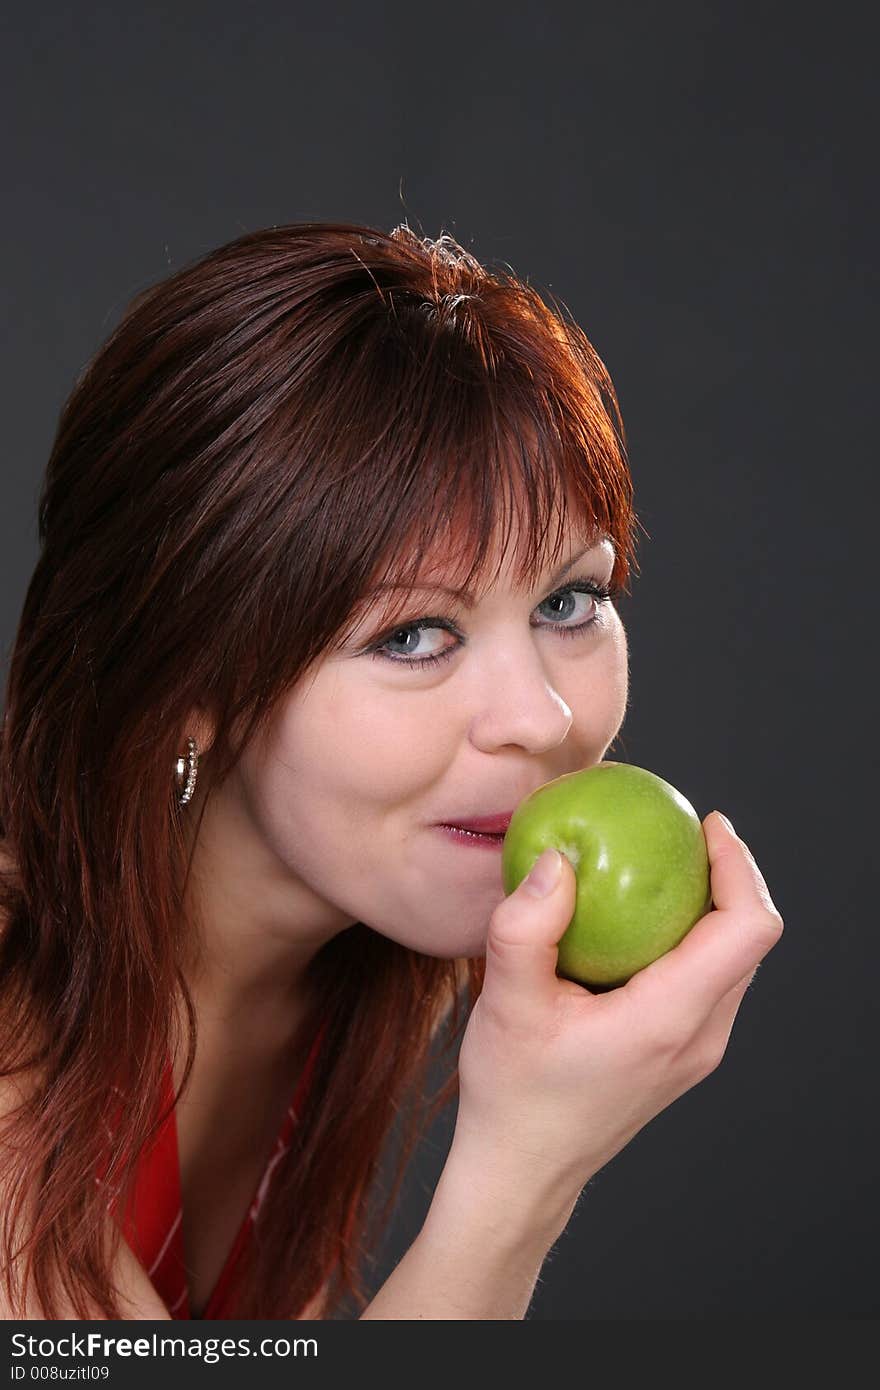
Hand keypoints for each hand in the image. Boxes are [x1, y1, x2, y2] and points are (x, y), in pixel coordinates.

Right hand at [453, 811, 784, 1203]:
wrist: (522, 1171)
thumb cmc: (512, 1093)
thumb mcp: (505, 1004)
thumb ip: (526, 927)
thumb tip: (556, 859)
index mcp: (669, 1019)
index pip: (747, 930)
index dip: (741, 867)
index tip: (706, 825)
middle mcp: (700, 1037)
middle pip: (751, 941)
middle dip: (730, 877)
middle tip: (682, 833)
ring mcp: (697, 1052)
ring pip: (733, 962)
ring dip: (712, 909)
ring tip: (662, 866)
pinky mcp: (681, 1056)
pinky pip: (709, 982)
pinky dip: (690, 940)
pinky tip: (637, 921)